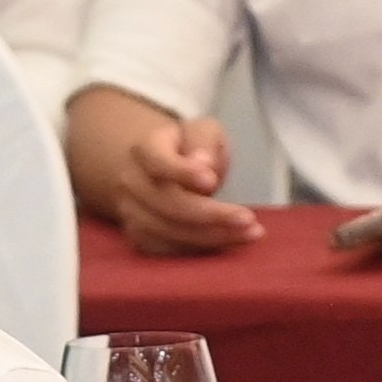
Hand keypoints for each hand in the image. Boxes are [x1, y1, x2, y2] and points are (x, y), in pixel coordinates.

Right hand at [68, 85, 260, 255]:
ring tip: (250, 233)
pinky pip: (168, 249)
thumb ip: (204, 141)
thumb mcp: (204, 132)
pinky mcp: (140, 236)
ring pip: (168, 231)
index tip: (210, 181)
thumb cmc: (189, 149)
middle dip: (210, 215)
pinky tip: (229, 241)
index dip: (181, 172)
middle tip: (248, 219)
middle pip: (167, 203)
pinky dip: (200, 249)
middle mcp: (131, 181)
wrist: (162, 171)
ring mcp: (131, 211)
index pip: (157, 161)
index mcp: (145, 149)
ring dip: (212, 236)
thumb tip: (203, 165)